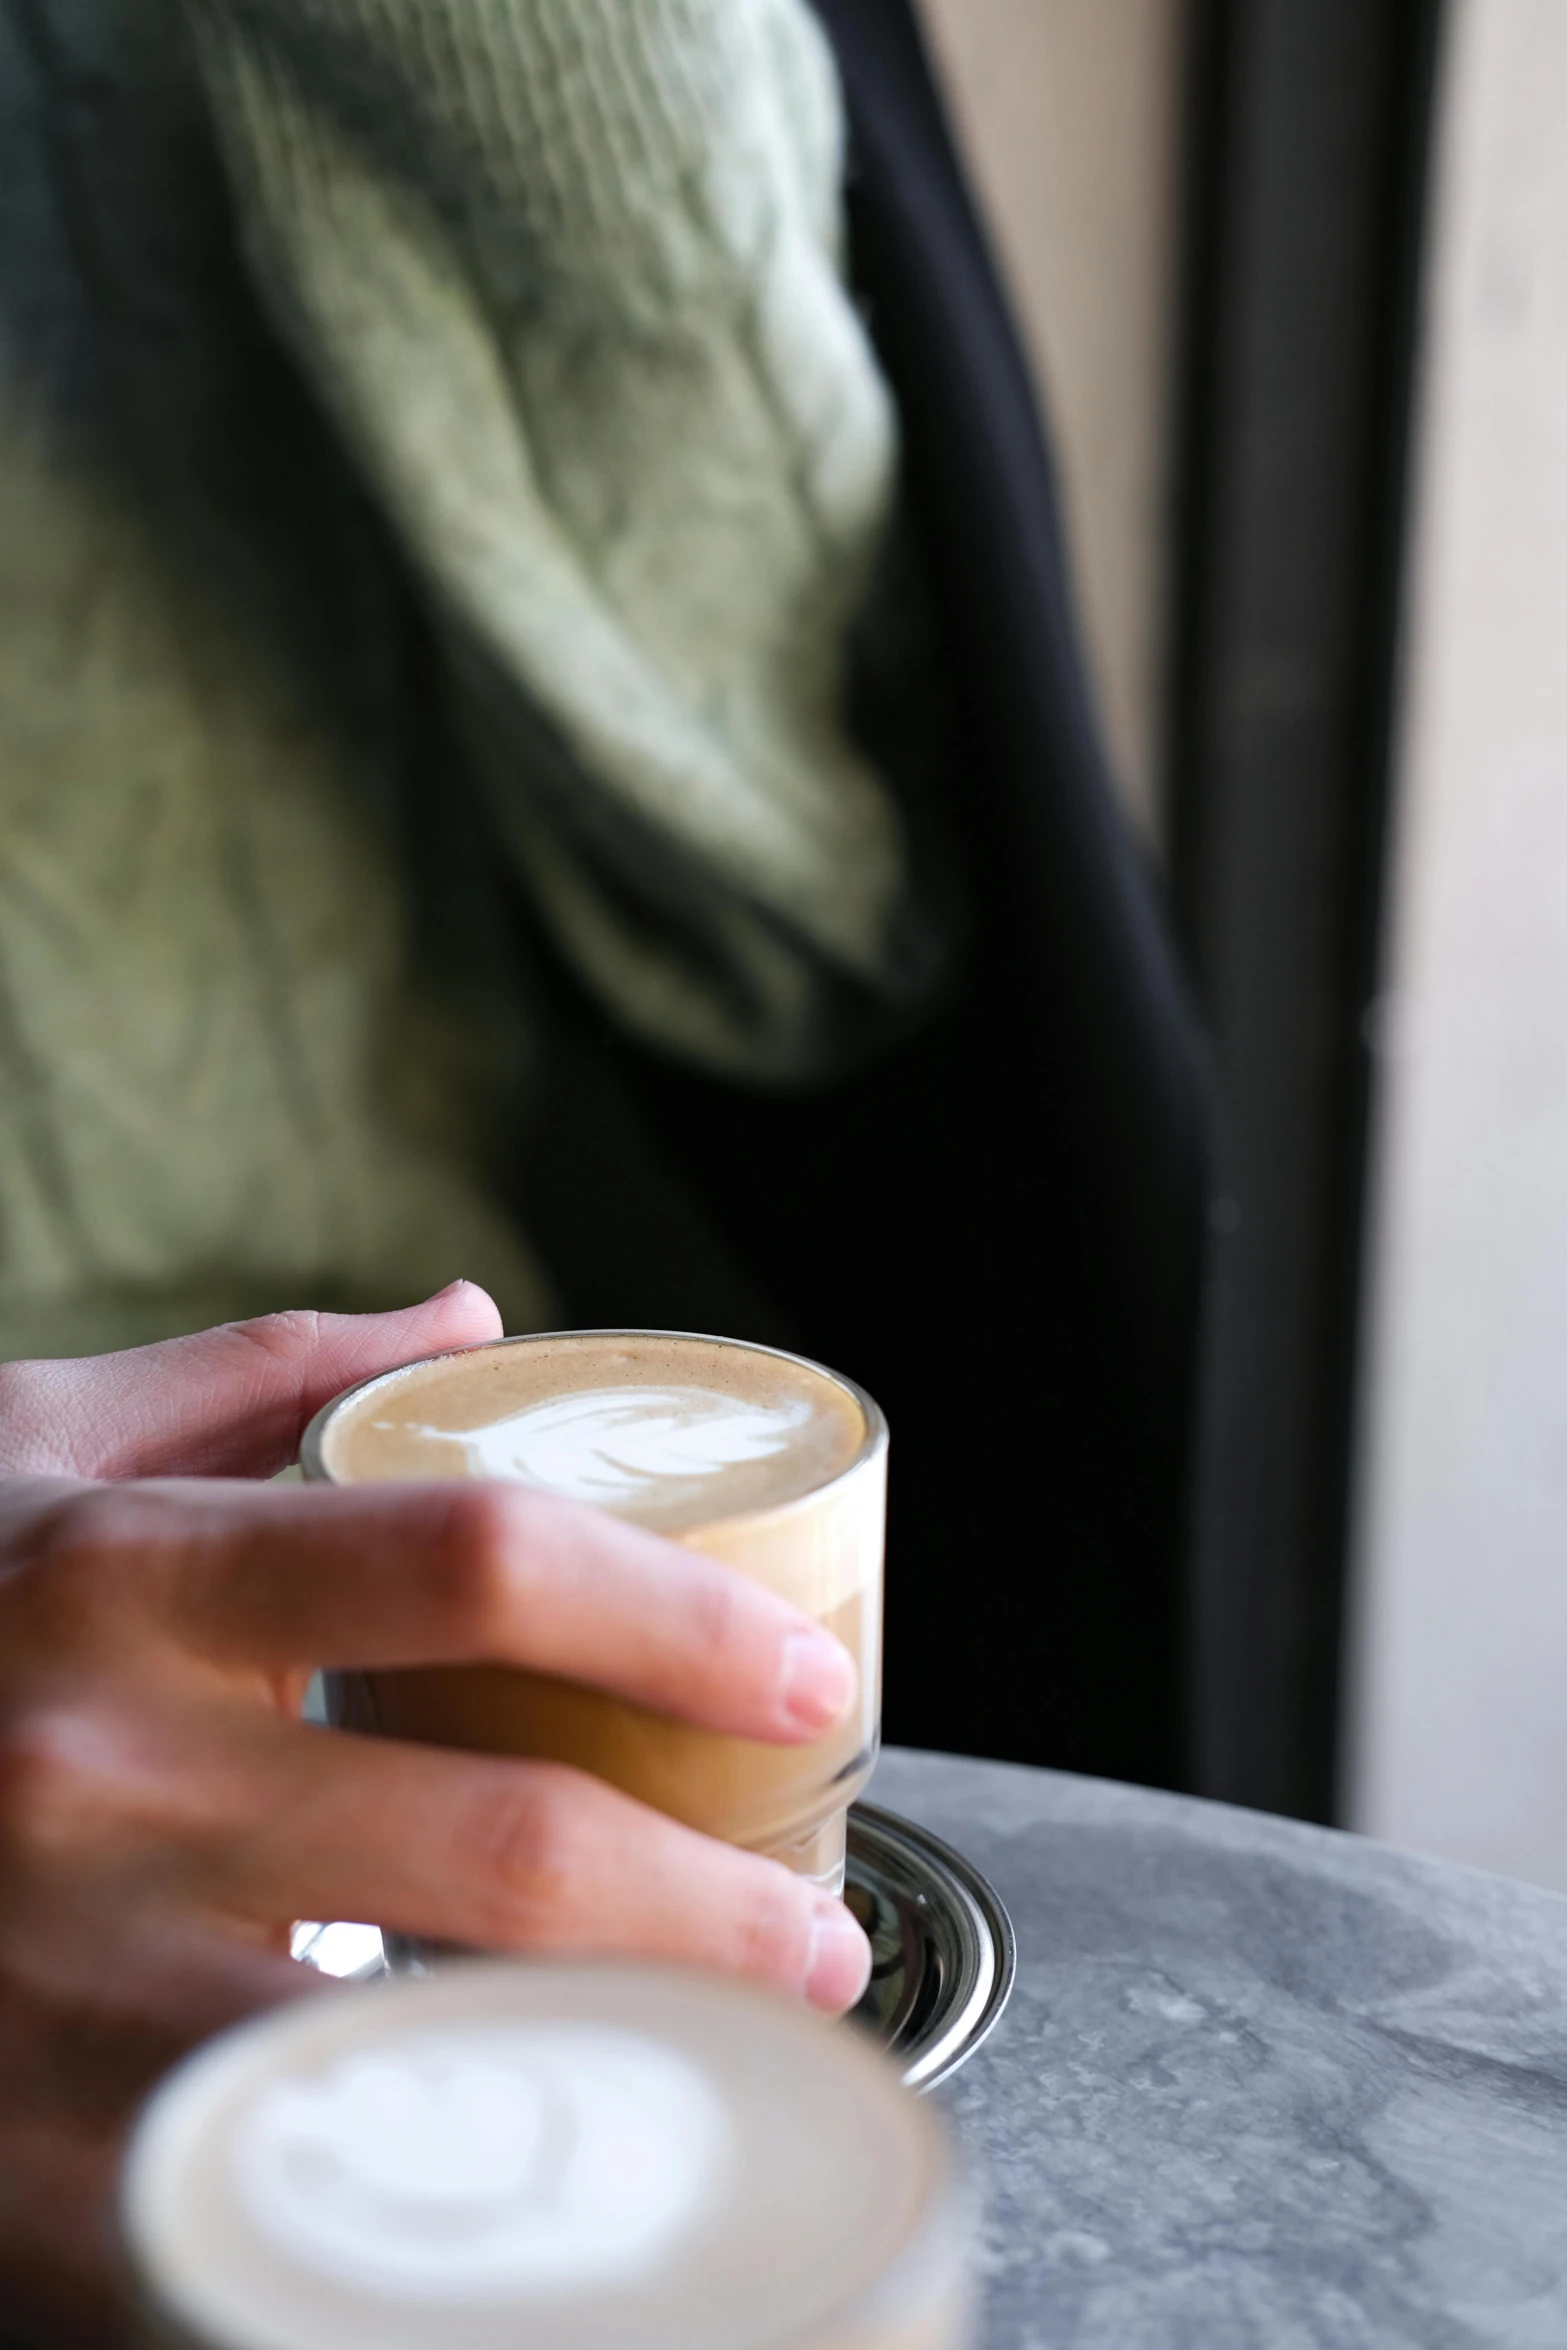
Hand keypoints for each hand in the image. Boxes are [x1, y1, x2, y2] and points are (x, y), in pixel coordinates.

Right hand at [0, 1286, 869, 2345]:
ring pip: (427, 2055)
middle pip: (502, 1844)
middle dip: (713, 1906)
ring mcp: (62, 1988)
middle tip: (812, 1932)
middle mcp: (96, 1774)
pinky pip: (297, 2207)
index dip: (678, 1618)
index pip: (470, 1564)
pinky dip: (448, 2207)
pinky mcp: (35, 2167)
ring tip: (731, 2064)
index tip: (805, 1678)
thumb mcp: (31, 1452)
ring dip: (629, 2071)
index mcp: (125, 1574)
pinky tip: (538, 2190)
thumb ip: (253, 1373)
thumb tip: (461, 1315)